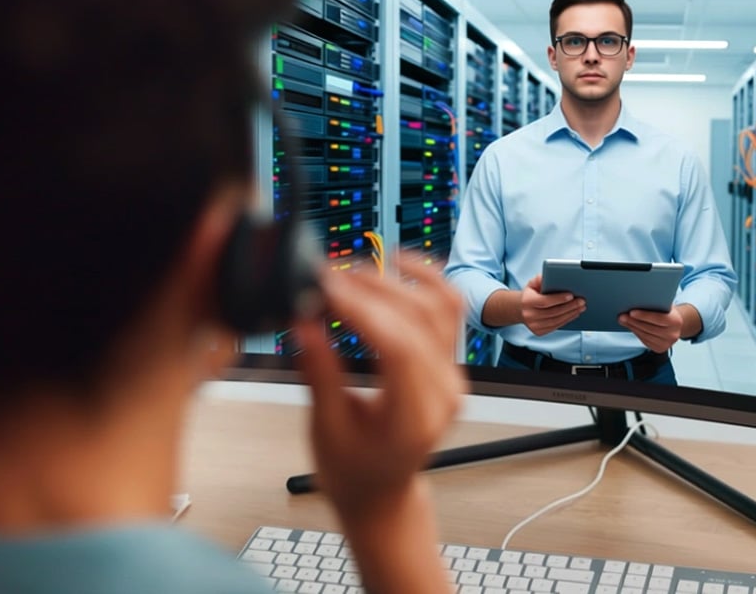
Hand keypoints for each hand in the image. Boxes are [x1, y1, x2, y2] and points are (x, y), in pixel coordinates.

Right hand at [293, 254, 466, 519]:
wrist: (382, 492)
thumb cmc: (354, 472)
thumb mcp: (326, 429)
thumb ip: (319, 373)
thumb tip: (303, 321)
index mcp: (415, 418)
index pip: (398, 348)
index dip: (361, 310)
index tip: (325, 289)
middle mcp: (444, 393)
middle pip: (419, 320)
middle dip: (370, 289)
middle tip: (327, 276)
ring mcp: (453, 376)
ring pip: (440, 307)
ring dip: (397, 279)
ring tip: (354, 269)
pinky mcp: (449, 363)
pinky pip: (448, 311)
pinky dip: (426, 281)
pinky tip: (396, 263)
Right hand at [521, 274, 584, 335]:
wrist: (522, 309)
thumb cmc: (531, 293)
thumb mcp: (533, 283)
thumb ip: (541, 278)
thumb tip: (552, 275)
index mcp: (527, 301)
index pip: (545, 301)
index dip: (559, 299)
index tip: (571, 295)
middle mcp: (529, 315)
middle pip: (553, 312)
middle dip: (570, 306)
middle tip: (582, 301)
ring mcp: (534, 325)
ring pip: (556, 321)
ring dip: (571, 314)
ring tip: (581, 307)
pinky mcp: (539, 332)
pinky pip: (556, 326)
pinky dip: (567, 320)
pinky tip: (574, 313)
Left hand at [619, 305, 683, 352]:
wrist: (675, 325)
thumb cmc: (667, 312)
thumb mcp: (665, 306)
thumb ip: (655, 304)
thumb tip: (635, 301)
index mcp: (676, 321)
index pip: (658, 318)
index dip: (644, 315)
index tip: (631, 312)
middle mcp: (673, 334)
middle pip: (649, 328)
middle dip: (634, 322)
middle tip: (622, 316)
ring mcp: (666, 343)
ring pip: (645, 335)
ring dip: (632, 327)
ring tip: (622, 320)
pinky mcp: (659, 349)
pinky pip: (645, 341)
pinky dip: (636, 333)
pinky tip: (630, 326)